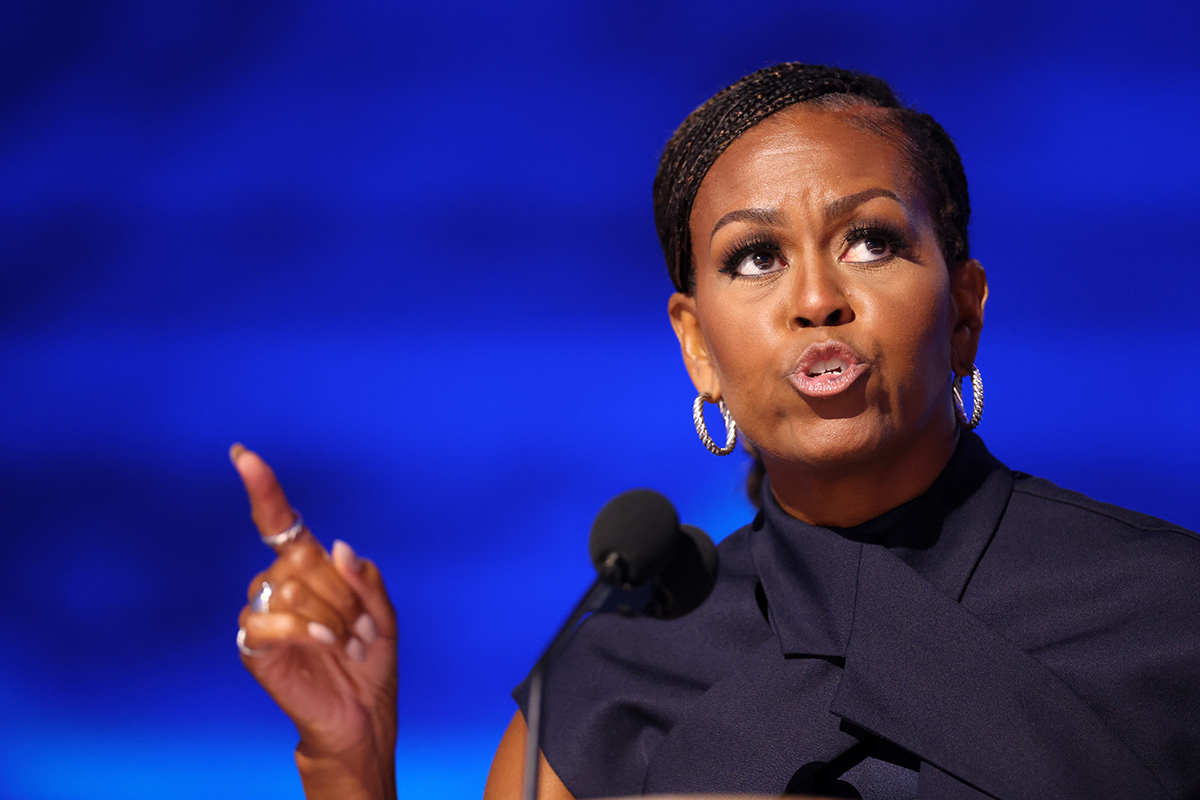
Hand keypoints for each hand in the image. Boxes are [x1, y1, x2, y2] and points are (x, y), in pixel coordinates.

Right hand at [232, 444, 397, 799]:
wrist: (361, 718)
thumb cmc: (370, 665)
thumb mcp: (384, 615)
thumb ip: (366, 579)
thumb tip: (339, 547)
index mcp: (309, 572)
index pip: (279, 523)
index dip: (263, 488)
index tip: (243, 454)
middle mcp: (280, 586)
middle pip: (301, 559)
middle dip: (343, 592)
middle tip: (361, 627)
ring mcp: (265, 616)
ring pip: (290, 587)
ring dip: (332, 614)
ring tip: (347, 642)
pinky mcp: (255, 647)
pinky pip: (271, 619)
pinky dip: (307, 628)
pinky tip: (326, 643)